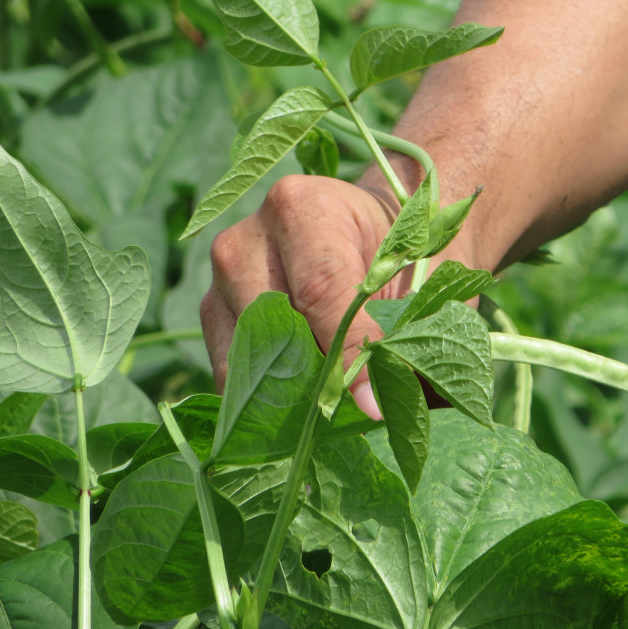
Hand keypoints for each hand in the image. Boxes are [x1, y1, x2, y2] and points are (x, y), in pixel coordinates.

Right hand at [201, 174, 405, 418]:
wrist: (365, 226)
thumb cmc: (396, 250)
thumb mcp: (413, 273)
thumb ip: (403, 324)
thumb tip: (380, 399)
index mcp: (302, 208)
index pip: (318, 293)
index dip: (345, 354)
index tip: (371, 404)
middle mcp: (248, 237)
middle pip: (274, 328)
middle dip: (314, 380)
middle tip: (353, 418)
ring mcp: (221, 276)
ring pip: (246, 356)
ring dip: (287, 394)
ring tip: (330, 420)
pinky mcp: (214, 311)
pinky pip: (233, 368)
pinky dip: (267, 396)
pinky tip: (302, 413)